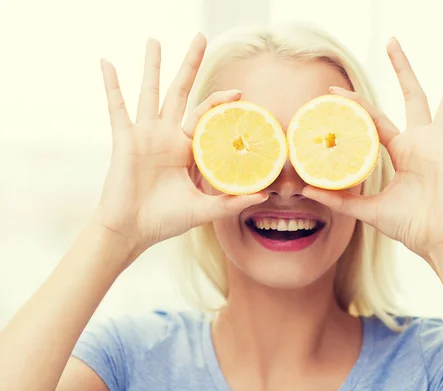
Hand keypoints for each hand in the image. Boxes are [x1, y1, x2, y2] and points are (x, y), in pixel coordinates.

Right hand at [94, 33, 266, 252]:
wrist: (133, 231)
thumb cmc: (166, 220)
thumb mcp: (204, 209)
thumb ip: (231, 202)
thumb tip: (265, 195)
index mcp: (187, 148)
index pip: (207, 116)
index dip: (222, 102)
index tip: (240, 92)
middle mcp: (167, 136)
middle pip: (181, 91)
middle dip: (190, 65)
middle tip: (201, 37)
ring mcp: (145, 135)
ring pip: (150, 91)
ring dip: (152, 65)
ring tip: (154, 39)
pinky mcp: (125, 139)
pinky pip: (116, 107)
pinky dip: (111, 85)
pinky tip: (107, 61)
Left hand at [302, 38, 442, 268]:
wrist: (436, 242)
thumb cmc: (410, 225)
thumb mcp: (369, 209)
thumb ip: (341, 200)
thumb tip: (305, 191)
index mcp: (402, 150)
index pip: (374, 119)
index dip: (355, 105)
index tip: (334, 91)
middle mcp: (421, 141)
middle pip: (412, 95)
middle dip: (402, 68)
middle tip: (392, 41)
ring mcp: (439, 145)